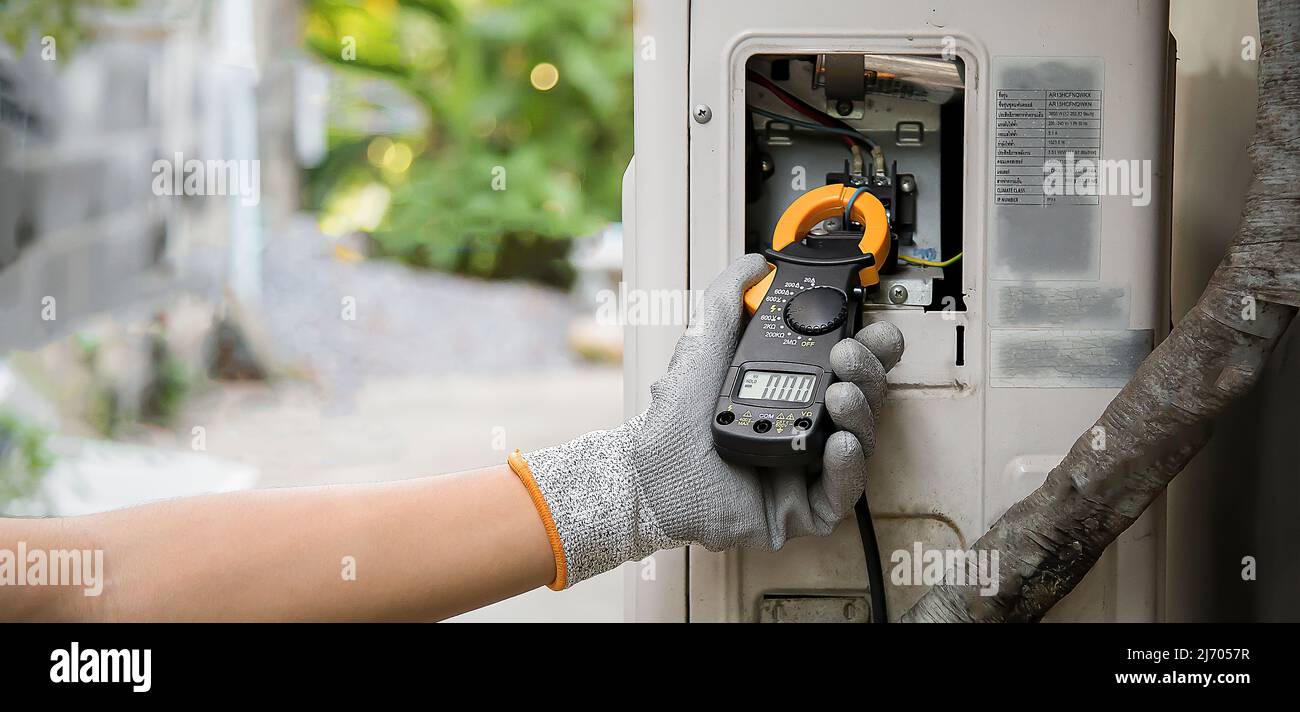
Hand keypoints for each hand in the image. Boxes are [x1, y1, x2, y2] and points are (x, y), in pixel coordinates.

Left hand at [510, 255, 903, 588]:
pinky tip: (839, 443)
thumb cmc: (675, 419)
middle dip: (868, 373)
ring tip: (841, 393)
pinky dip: (848, 467)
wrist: (649, 472)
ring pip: (861, 441)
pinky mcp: (804, 510)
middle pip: (865, 399)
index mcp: (796, 390)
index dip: (870, 348)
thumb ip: (727, 297)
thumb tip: (755, 263)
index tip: (869, 331)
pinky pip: (843, 493)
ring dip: (861, 412)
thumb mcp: (704, 345)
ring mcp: (810, 469)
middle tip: (848, 356)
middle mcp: (809, 427)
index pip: (850, 366)